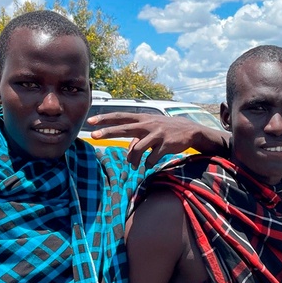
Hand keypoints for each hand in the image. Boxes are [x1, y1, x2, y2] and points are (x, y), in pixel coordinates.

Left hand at [87, 113, 228, 168]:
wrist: (190, 131)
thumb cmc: (166, 130)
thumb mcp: (151, 130)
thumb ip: (137, 138)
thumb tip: (128, 153)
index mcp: (142, 119)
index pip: (121, 117)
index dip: (105, 119)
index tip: (91, 121)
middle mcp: (148, 124)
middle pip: (124, 128)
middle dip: (108, 132)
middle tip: (94, 136)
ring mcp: (157, 134)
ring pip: (138, 148)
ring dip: (134, 160)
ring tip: (135, 165)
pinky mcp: (166, 144)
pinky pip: (151, 158)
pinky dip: (148, 164)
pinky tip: (149, 165)